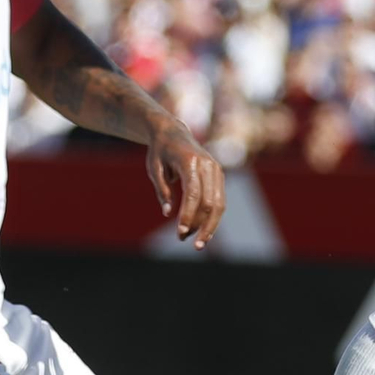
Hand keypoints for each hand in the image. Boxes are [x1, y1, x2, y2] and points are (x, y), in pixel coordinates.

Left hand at [146, 119, 225, 249]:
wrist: (173, 131)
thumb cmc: (160, 151)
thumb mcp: (154, 168)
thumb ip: (161, 190)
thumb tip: (167, 213)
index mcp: (190, 161)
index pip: (193, 193)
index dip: (187, 215)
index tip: (179, 233)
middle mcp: (207, 164)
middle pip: (210, 202)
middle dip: (199, 225)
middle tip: (182, 240)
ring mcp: (216, 169)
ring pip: (219, 204)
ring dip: (209, 226)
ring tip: (197, 243)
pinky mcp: (218, 175)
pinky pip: (220, 200)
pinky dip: (213, 217)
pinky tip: (204, 231)